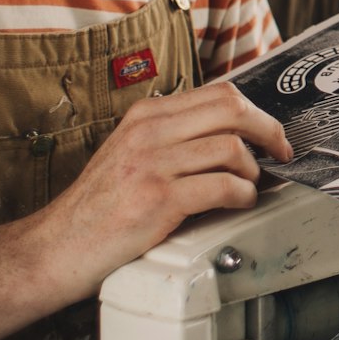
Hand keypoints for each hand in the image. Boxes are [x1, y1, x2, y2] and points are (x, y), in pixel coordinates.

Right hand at [27, 82, 292, 295]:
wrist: (58, 246)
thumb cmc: (100, 207)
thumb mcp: (132, 153)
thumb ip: (174, 138)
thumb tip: (233, 137)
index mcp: (146, 115)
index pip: (219, 93)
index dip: (256, 113)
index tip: (270, 133)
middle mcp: (149, 131)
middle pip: (232, 109)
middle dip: (268, 131)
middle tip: (279, 153)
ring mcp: (152, 163)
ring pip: (232, 147)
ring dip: (253, 171)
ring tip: (250, 187)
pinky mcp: (158, 198)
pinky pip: (223, 186)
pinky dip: (243, 195)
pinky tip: (239, 203)